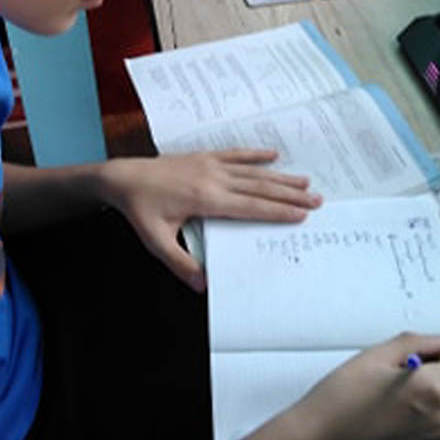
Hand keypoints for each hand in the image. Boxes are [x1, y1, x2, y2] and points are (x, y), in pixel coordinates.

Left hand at [99, 150, 321, 290]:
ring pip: (252, 171)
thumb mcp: (156, 241)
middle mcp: (214, 179)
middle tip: (317, 200)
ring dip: (280, 177)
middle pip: (260, 187)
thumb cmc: (140, 210)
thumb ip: (180, 263)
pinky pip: (235, 154)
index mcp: (207, 200)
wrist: (123, 177)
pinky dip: (255, 154)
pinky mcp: (203, 156)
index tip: (301, 215)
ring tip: (305, 182)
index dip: (278, 211)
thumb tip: (202, 285)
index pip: (251, 207)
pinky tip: (273, 155)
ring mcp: (209, 165)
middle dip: (290, 195)